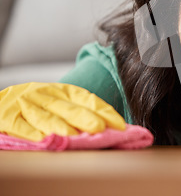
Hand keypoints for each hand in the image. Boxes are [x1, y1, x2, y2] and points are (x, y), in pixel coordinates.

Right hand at [0, 82, 125, 140]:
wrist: (3, 99)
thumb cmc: (38, 105)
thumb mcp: (60, 101)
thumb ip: (80, 112)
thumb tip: (110, 129)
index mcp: (63, 90)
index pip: (87, 98)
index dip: (103, 110)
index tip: (119, 124)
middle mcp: (45, 94)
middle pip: (68, 108)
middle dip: (85, 118)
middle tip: (100, 128)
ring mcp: (26, 105)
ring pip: (45, 117)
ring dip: (60, 126)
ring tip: (73, 136)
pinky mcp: (7, 116)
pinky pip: (20, 126)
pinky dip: (31, 133)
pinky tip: (43, 139)